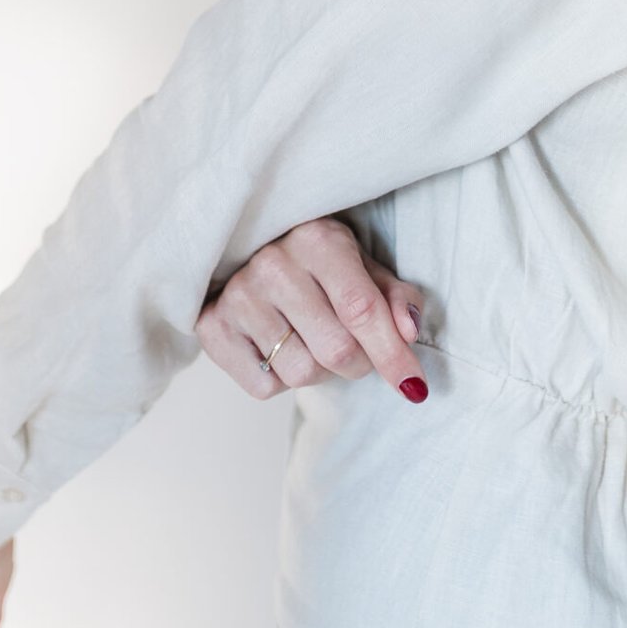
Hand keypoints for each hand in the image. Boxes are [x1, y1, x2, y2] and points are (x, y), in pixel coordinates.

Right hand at [196, 216, 430, 404]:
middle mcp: (273, 263)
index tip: (414, 387)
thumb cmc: (321, 269)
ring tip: (311, 342)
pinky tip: (277, 348)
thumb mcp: (365, 269)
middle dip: (358, 364)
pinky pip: (264, 387)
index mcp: (318, 240)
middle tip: (355, 352)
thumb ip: (396, 298)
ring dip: (319, 372)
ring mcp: (239, 295)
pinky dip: (280, 380)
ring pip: (301, 373)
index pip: (361, 310)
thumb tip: (409, 330)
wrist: (250, 257)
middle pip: (336, 351)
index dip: (392, 355)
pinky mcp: (212, 326)